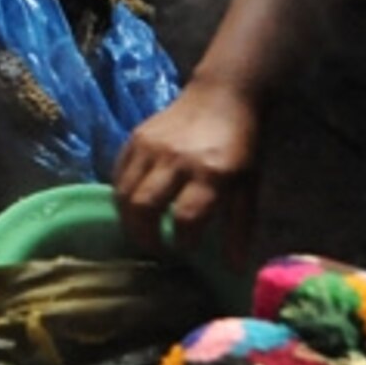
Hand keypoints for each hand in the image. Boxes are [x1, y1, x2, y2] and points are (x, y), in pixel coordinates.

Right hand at [113, 79, 261, 262]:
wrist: (222, 95)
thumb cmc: (241, 145)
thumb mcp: (248, 186)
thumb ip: (238, 227)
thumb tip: (234, 269)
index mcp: (211, 173)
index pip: (186, 218)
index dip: (182, 242)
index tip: (184, 250)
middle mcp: (176, 159)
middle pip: (144, 207)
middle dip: (144, 237)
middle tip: (154, 248)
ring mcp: (151, 146)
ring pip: (124, 193)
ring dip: (128, 220)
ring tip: (140, 231)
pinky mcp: (135, 137)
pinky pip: (118, 173)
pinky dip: (121, 195)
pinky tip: (133, 205)